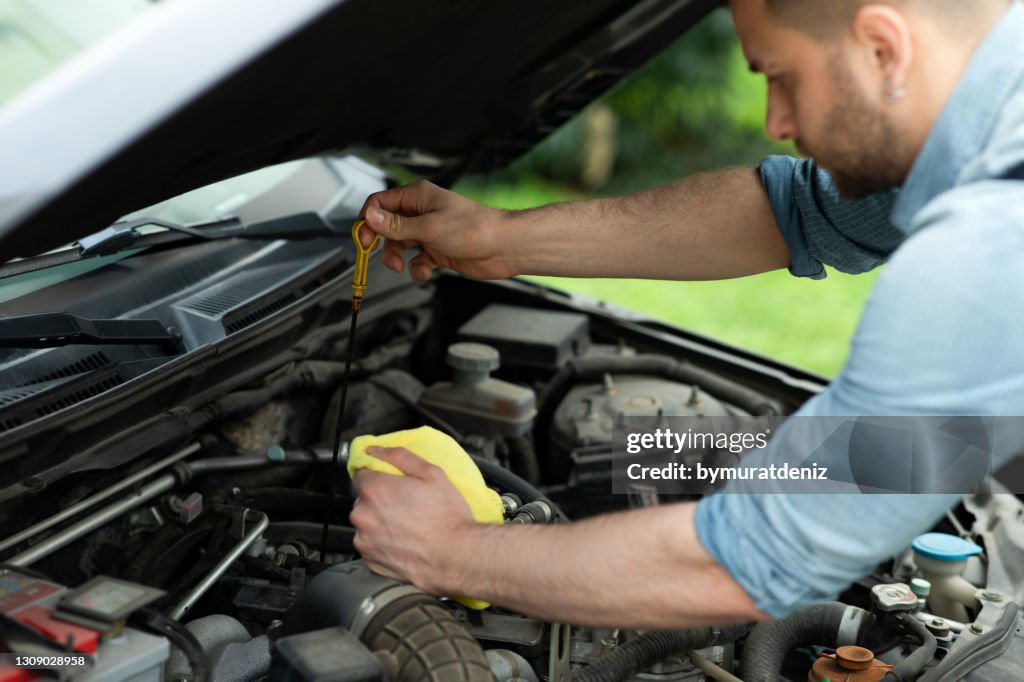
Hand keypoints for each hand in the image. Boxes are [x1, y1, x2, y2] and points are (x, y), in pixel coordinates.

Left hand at [349, 446, 476, 591]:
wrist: (456, 556)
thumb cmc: (447, 517)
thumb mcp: (432, 474)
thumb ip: (399, 456)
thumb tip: (376, 450)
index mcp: (375, 489)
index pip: (361, 473)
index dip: (379, 476)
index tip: (393, 484)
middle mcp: (363, 514)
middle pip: (363, 499)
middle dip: (380, 500)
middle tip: (407, 506)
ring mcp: (364, 539)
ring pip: (366, 522)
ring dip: (380, 521)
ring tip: (407, 525)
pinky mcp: (369, 560)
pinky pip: (370, 544)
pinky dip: (382, 542)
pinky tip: (403, 540)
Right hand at [358, 180, 515, 281]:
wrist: (503, 247)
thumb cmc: (474, 228)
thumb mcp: (429, 227)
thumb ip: (397, 226)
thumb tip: (369, 217)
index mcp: (417, 197)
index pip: (380, 203)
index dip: (368, 220)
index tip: (363, 239)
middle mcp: (422, 213)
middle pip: (387, 225)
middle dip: (380, 241)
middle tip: (374, 253)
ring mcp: (430, 232)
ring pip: (400, 244)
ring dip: (396, 257)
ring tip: (401, 266)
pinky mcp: (438, 250)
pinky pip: (417, 260)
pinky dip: (416, 269)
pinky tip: (424, 272)